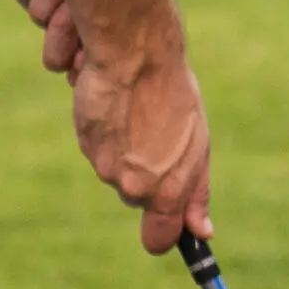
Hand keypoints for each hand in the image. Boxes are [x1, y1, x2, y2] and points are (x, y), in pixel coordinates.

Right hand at [71, 27, 210, 250]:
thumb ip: (196, 191)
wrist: (134, 50)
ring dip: (123, 144)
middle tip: (156, 135)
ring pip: (114, 168)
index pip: (159, 238)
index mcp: (167, 190)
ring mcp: (104, 166)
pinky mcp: (85, 141)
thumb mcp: (198, 144)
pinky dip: (103, 126)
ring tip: (136, 110)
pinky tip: (115, 101)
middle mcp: (133, 186)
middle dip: (144, 172)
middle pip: (135, 195)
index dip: (162, 233)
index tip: (165, 232)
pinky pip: (96, 143)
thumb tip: (203, 233)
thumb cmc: (174, 93)